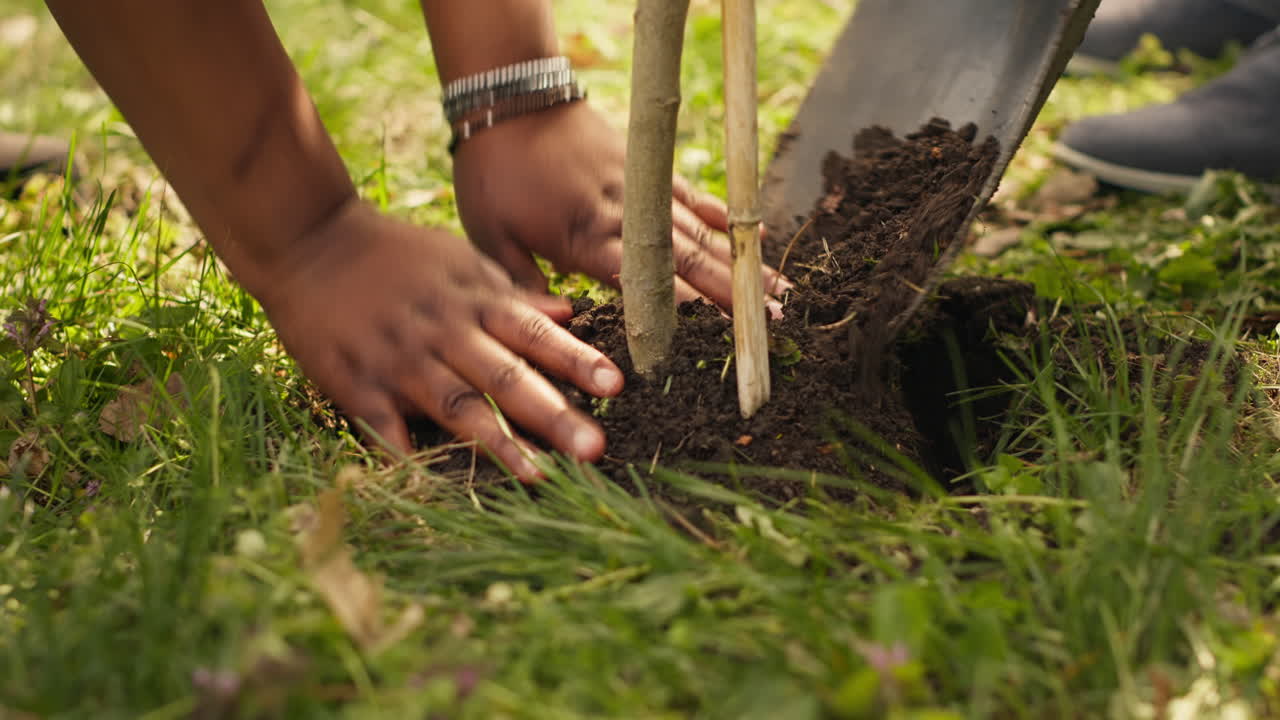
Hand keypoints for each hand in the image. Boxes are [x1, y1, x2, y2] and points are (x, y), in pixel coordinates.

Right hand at [258, 199, 623, 479]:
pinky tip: (437, 485)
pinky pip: (385, 425)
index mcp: (474, 302)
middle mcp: (444, 333)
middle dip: (554, 414)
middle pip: (506, 378)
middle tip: (596, 449)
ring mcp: (400, 360)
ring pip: (457, 407)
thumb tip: (572, 316)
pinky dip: (408, 454)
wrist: (310, 240)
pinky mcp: (355, 382)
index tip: (617, 387)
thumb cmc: (397, 255)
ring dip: (500, 445)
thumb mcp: (461, 261)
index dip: (577, 361)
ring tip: (540, 477)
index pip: (536, 334)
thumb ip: (514, 294)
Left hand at [451, 101, 788, 312]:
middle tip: (769, 323)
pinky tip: (757, 236)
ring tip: (779, 293)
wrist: (509, 101)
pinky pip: (693, 196)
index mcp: (584, 239)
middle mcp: (624, 215)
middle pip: (687, 260)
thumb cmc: (493, 175)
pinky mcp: (648, 168)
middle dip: (731, 293)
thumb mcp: (491, 239)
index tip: (715, 337)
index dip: (682, 310)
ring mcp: (642, 189)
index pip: (643, 281)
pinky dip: (724, 217)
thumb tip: (551, 330)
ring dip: (740, 263)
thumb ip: (523, 286)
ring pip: (700, 231)